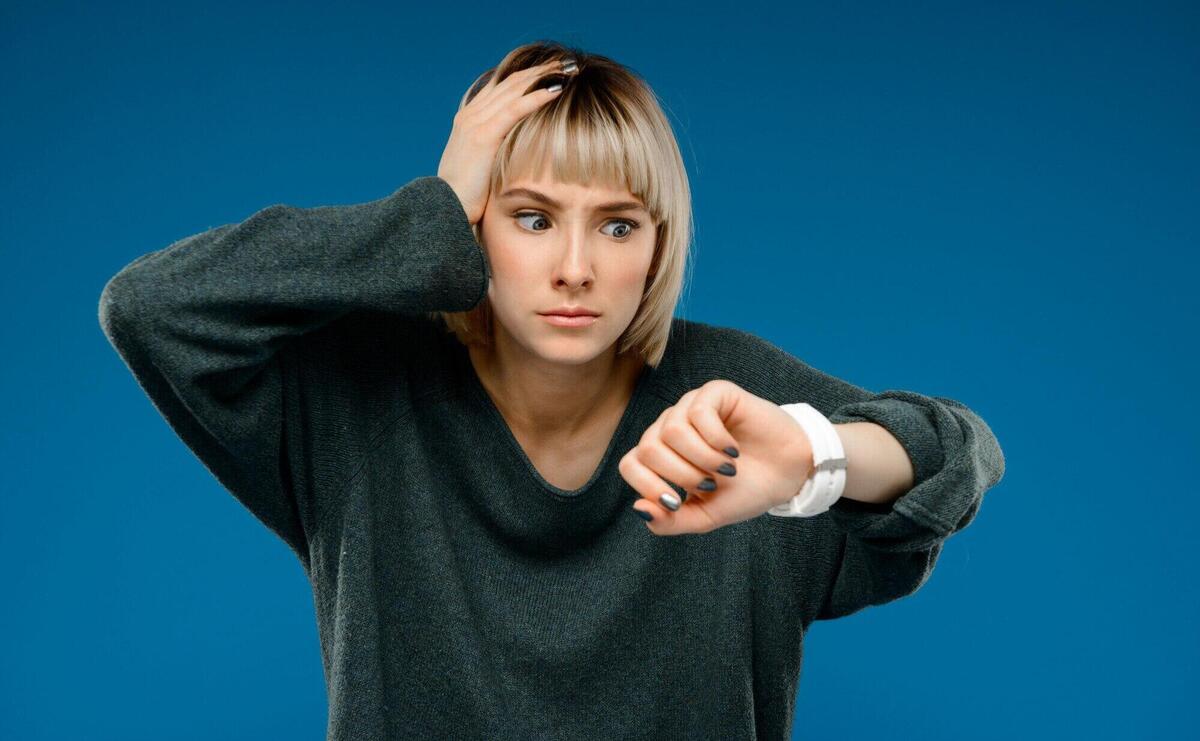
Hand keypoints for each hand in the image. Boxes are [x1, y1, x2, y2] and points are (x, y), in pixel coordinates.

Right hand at [436, 57, 574, 224]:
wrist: (444, 211)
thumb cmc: (465, 197)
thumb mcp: (480, 168)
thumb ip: (494, 152)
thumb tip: (516, 154)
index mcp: (469, 119)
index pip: (501, 88)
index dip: (527, 76)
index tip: (551, 70)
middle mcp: (470, 115)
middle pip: (510, 82)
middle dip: (539, 70)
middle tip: (565, 63)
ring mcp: (475, 123)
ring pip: (514, 89)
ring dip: (543, 75)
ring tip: (567, 68)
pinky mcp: (484, 135)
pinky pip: (515, 109)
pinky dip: (536, 96)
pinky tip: (556, 89)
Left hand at [618, 380, 814, 534]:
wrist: (788, 474)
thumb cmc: (745, 491)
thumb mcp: (705, 516)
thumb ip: (670, 522)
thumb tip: (639, 509)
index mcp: (661, 454)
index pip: (630, 464)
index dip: (648, 486)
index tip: (678, 502)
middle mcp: (670, 427)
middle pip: (648, 448)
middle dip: (681, 475)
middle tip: (710, 484)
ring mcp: (691, 407)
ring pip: (672, 431)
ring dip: (702, 458)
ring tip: (726, 468)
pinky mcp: (716, 392)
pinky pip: (699, 411)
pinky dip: (716, 439)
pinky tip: (732, 449)